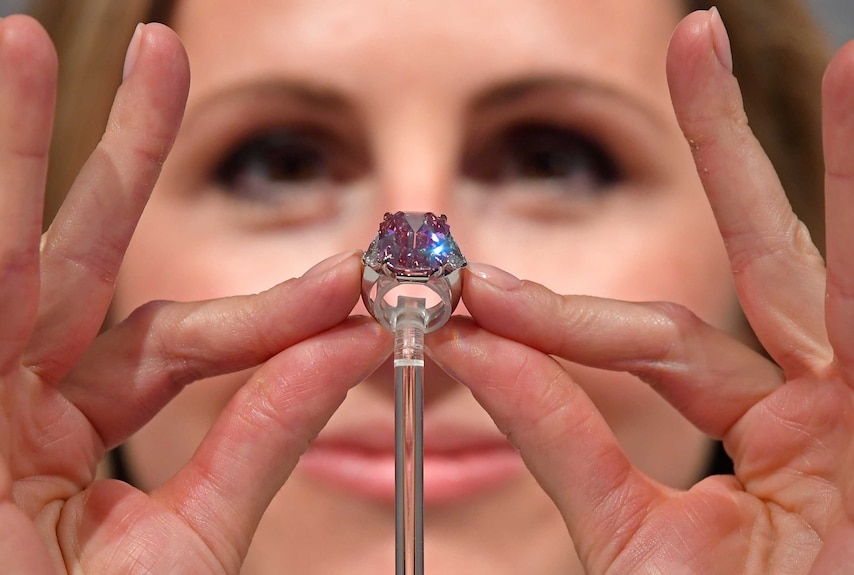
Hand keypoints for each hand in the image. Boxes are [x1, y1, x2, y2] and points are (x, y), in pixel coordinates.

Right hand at [0, 16, 387, 573]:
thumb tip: (347, 347)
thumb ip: (258, 441)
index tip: (347, 284)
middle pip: (79, 250)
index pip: (184, 336)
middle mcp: (21, 390)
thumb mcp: (188, 540)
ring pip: (3, 249)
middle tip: (160, 51)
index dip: (267, 310)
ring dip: (13, 146)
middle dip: (121, 152)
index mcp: (84, 425)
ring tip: (19, 38)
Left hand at [428, 10, 853, 573]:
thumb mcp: (631, 537)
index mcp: (756, 428)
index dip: (563, 315)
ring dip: (848, 163)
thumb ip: (564, 444)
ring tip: (845, 59)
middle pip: (766, 252)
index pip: (651, 340)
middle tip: (692, 38)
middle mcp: (817, 402)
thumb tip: (480, 349)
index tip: (478, 294)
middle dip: (727, 148)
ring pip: (837, 267)